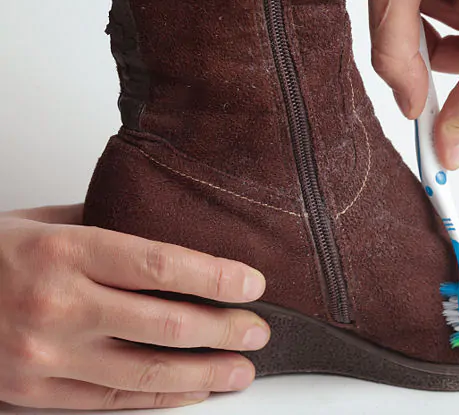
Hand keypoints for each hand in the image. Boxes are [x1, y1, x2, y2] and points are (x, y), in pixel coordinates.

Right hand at [0, 205, 268, 409]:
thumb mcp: (47, 223)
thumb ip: (112, 229)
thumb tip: (176, 239)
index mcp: (64, 251)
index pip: (160, 264)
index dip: (216, 277)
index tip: (253, 282)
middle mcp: (58, 305)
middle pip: (166, 323)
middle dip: (225, 329)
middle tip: (258, 329)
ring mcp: (47, 356)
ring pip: (147, 372)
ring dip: (206, 373)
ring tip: (242, 369)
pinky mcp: (38, 393)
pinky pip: (115, 400)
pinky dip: (164, 398)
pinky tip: (195, 389)